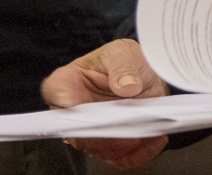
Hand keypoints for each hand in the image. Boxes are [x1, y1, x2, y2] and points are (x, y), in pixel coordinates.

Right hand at [40, 38, 169, 169]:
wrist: (143, 74)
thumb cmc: (125, 61)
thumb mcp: (124, 52)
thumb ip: (124, 67)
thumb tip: (127, 86)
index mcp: (70, 80)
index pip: (56, 88)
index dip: (62, 96)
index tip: (73, 100)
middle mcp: (75, 110)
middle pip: (75, 128)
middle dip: (97, 131)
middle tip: (119, 123)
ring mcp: (93, 129)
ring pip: (98, 148)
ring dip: (120, 145)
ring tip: (143, 133)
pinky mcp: (112, 142)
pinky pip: (119, 158)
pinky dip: (137, 154)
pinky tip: (154, 140)